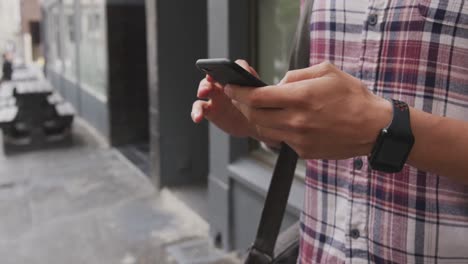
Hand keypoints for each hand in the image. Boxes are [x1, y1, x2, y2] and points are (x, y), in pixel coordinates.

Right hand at [191, 60, 279, 145]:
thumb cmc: (260, 109)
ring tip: (202, 93)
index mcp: (239, 77)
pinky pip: (200, 108)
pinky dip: (196, 112)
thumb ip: (267, 91)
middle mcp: (225, 83)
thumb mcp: (266, 100)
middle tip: (210, 79)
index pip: (233, 66)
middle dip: (211, 75)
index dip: (229, 66)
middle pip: (216, 75)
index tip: (226, 69)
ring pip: (205, 89)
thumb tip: (282, 84)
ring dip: (202, 89)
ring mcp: (215, 96)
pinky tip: (197, 118)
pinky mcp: (209, 109)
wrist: (255, 125)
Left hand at [224, 61, 392, 158]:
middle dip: (242, 104)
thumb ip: (296, 76)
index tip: (230, 87)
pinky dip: (277, 129)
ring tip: (259, 107)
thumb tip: (276, 84)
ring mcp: (299, 139)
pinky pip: (281, 139)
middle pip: (254, 115)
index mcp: (301, 97)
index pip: (256, 97)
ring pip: (264, 130)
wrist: (374, 128)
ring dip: (256, 118)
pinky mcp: (304, 152)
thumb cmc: (352, 96)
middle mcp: (297, 121)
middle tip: (239, 96)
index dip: (238, 92)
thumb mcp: (326, 72)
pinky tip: (285, 120)